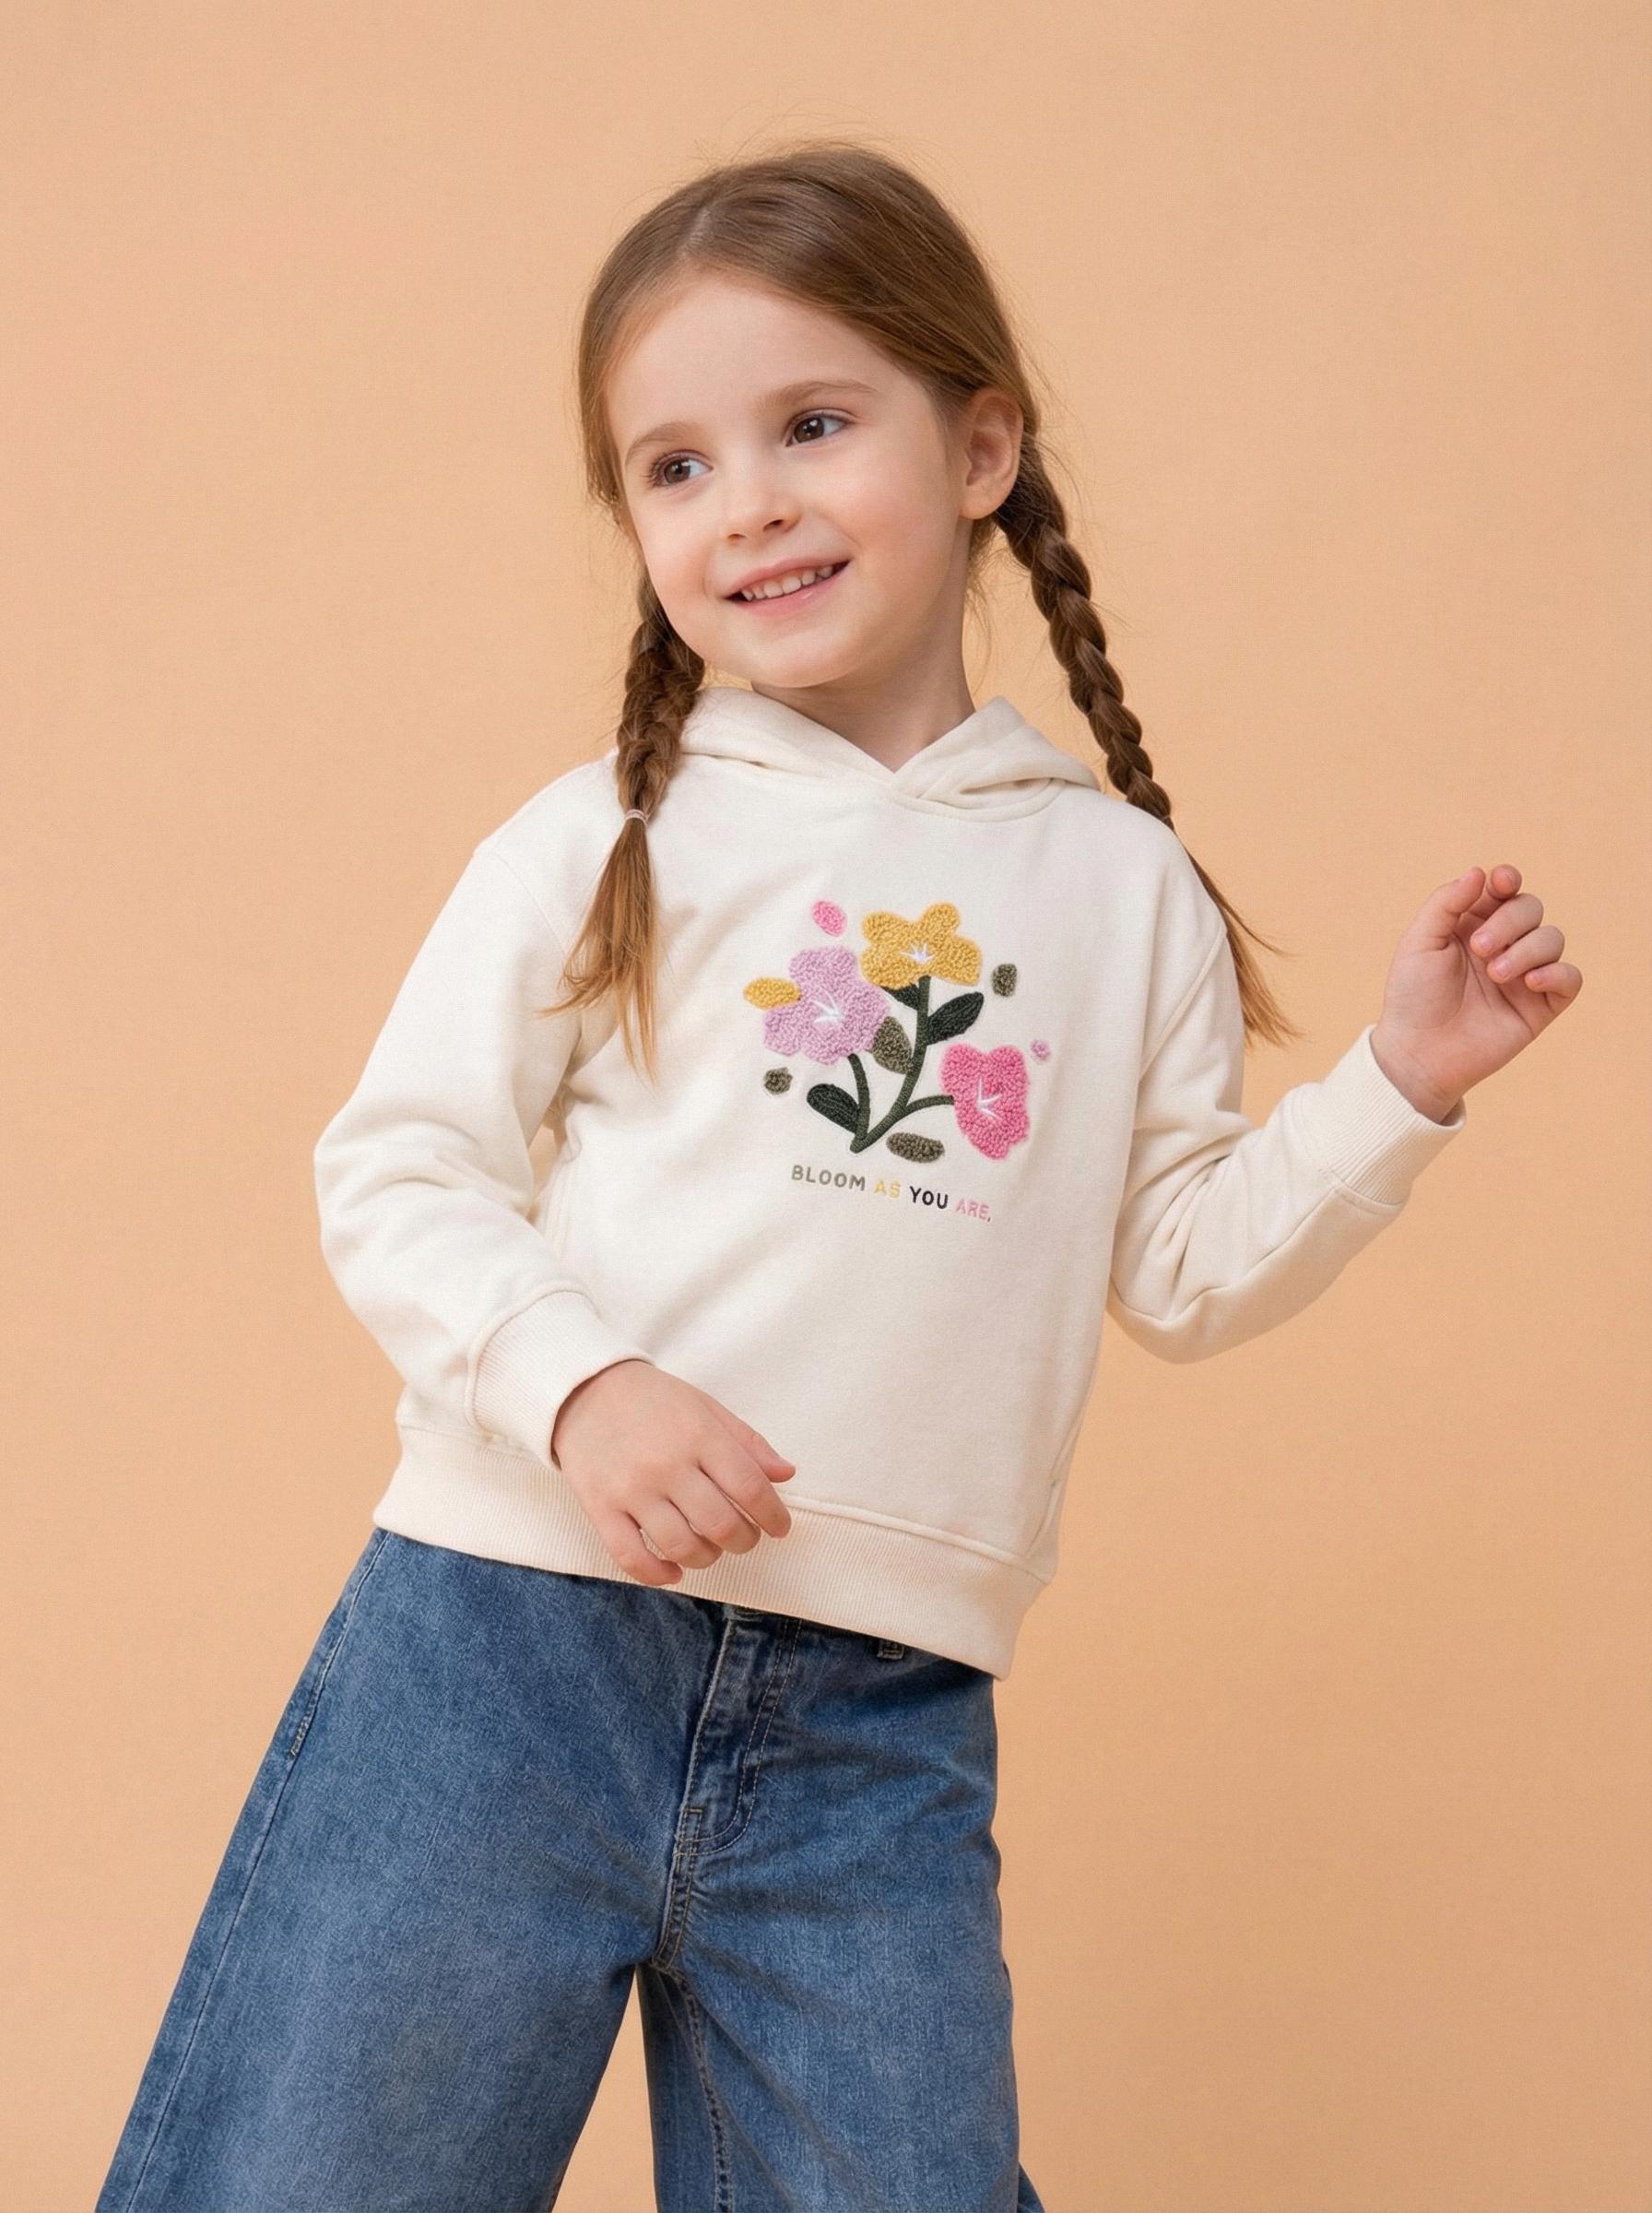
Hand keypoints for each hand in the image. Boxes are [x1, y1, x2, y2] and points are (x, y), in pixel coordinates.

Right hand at [549, 1359, 795, 1587]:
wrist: (584, 1390)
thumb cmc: (654, 1400)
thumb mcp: (706, 1407)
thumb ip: (748, 1442)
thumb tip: (786, 1474)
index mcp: (699, 1435)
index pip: (751, 1488)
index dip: (773, 1516)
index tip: (779, 1527)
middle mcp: (667, 1464)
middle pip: (721, 1524)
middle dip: (745, 1541)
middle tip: (746, 1538)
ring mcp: (631, 1490)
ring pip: (681, 1546)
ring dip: (708, 1557)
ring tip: (711, 1548)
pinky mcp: (600, 1508)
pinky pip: (631, 1558)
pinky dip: (658, 1574)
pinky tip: (675, 1570)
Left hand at [1369, 864, 1581, 1120]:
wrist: (1418, 1053)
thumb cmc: (1412, 997)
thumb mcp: (1419, 942)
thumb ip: (1447, 903)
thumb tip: (1479, 872)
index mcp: (1472, 925)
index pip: (1503, 890)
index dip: (1508, 880)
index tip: (1501, 883)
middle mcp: (1502, 945)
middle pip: (1530, 908)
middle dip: (1509, 922)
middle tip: (1479, 950)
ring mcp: (1524, 975)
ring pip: (1552, 939)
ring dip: (1527, 949)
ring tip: (1495, 974)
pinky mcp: (1541, 1006)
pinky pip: (1570, 979)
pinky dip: (1557, 973)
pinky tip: (1530, 982)